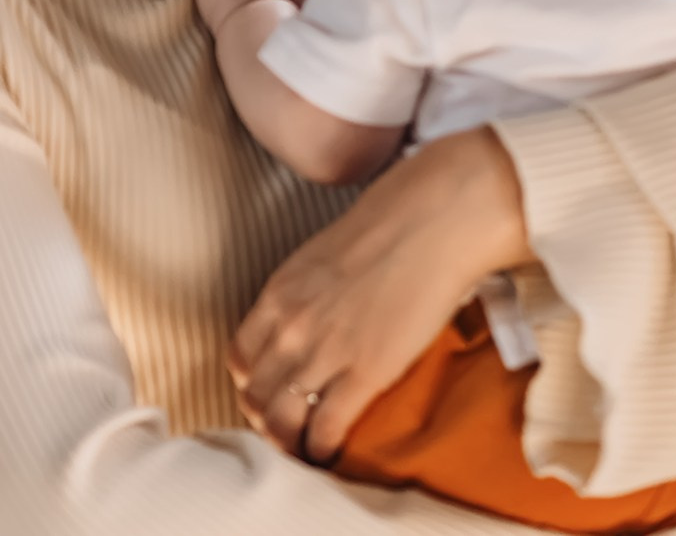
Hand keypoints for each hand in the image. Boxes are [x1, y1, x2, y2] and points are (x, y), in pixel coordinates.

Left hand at [230, 127, 529, 461]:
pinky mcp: (364, 373)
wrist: (435, 221)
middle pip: (256, 395)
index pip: (241, 359)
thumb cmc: (394, 224)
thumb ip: (309, 291)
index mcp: (279, 295)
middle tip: (287, 432)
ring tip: (305, 452)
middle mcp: (291, 328)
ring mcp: (325, 352)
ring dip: (289, 444)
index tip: (267, 395)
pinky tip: (332, 454)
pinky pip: (326, 427)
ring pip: (282, 419)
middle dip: (266, 421)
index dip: (251, 385)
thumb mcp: (327, 255)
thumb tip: (318, 314)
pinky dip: (322, 449)